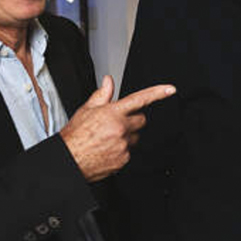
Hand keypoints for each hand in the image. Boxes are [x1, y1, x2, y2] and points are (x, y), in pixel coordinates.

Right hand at [60, 75, 175, 181]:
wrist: (69, 159)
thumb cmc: (75, 135)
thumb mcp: (87, 110)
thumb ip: (102, 94)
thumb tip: (108, 81)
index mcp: (113, 113)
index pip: (140, 99)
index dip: (157, 93)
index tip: (170, 89)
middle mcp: (121, 128)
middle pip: (141, 120)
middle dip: (133, 119)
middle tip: (117, 123)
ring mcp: (124, 144)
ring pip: (136, 136)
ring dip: (128, 135)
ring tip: (108, 137)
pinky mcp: (124, 159)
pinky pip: (130, 151)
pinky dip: (122, 149)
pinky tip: (108, 148)